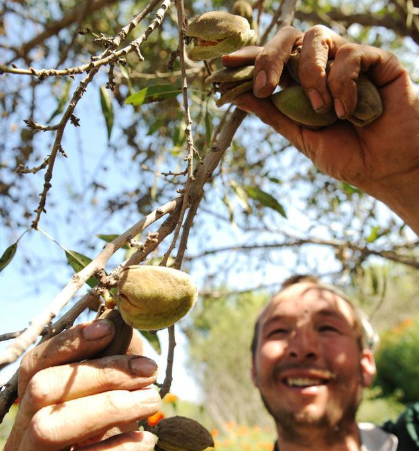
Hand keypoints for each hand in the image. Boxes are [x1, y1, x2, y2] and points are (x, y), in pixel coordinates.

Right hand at [5, 319, 159, 450]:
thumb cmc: (110, 424)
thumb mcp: (111, 387)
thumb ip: (114, 355)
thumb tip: (124, 326)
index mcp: (34, 401)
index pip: (34, 364)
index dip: (69, 342)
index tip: (109, 327)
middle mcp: (22, 430)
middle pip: (42, 389)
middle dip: (101, 374)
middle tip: (149, 370)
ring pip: (49, 428)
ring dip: (110, 406)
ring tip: (152, 399)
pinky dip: (119, 447)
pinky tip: (147, 438)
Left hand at [223, 25, 418, 232]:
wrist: (386, 170)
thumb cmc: (347, 156)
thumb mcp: (302, 137)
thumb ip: (275, 115)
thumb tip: (239, 99)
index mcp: (302, 85)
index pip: (272, 60)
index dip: (249, 58)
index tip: (225, 65)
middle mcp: (323, 68)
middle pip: (289, 38)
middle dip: (270, 58)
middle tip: (264, 87)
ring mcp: (349, 62)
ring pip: (317, 38)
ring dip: (311, 75)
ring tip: (321, 110)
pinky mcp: (378, 62)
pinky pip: (352, 56)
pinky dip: (343, 84)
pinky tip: (348, 112)